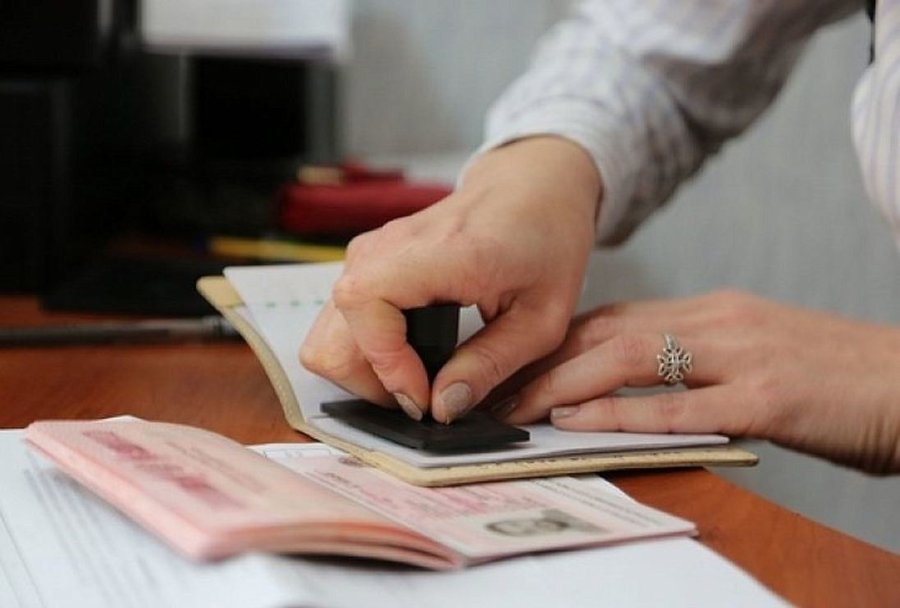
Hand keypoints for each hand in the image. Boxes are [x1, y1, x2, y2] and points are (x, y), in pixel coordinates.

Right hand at [300, 136, 601, 422]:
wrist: (530, 187)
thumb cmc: (544, 238)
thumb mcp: (541, 317)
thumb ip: (491, 364)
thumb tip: (444, 408)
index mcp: (437, 252)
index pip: (365, 307)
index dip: (387, 368)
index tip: (426, 397)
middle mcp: (387, 247)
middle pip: (330, 340)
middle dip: (372, 384)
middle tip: (423, 396)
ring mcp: (369, 252)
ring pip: (329, 337)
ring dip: (367, 372)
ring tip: (419, 379)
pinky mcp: (367, 262)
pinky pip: (343, 322)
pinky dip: (368, 351)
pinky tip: (412, 356)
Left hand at [501, 290, 899, 473]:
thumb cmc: (836, 378)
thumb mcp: (754, 356)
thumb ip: (696, 365)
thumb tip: (636, 389)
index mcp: (712, 312)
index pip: (613, 320)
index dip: (556, 344)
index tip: (514, 366)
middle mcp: (717, 321)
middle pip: (605, 331)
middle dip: (542, 360)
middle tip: (495, 388)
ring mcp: (741, 354)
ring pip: (628, 356)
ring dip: (562, 383)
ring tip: (515, 408)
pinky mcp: (768, 395)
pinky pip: (675, 404)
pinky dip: (619, 413)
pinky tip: (577, 422)